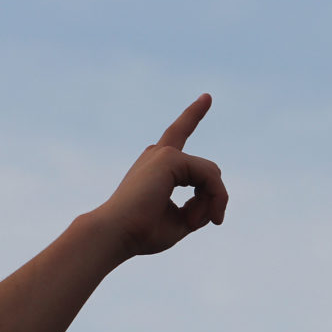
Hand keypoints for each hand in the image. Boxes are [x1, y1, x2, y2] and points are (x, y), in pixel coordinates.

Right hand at [99, 94, 227, 257]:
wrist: (114, 234)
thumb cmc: (141, 233)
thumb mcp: (179, 222)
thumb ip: (199, 208)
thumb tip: (216, 196)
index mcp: (156, 165)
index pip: (179, 135)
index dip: (193, 115)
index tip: (206, 97)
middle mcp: (158, 154)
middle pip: (206, 172)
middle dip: (212, 200)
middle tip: (205, 223)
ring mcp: (164, 153)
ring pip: (211, 174)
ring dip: (212, 201)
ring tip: (193, 224)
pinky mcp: (170, 158)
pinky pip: (210, 176)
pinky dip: (212, 197)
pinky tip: (194, 219)